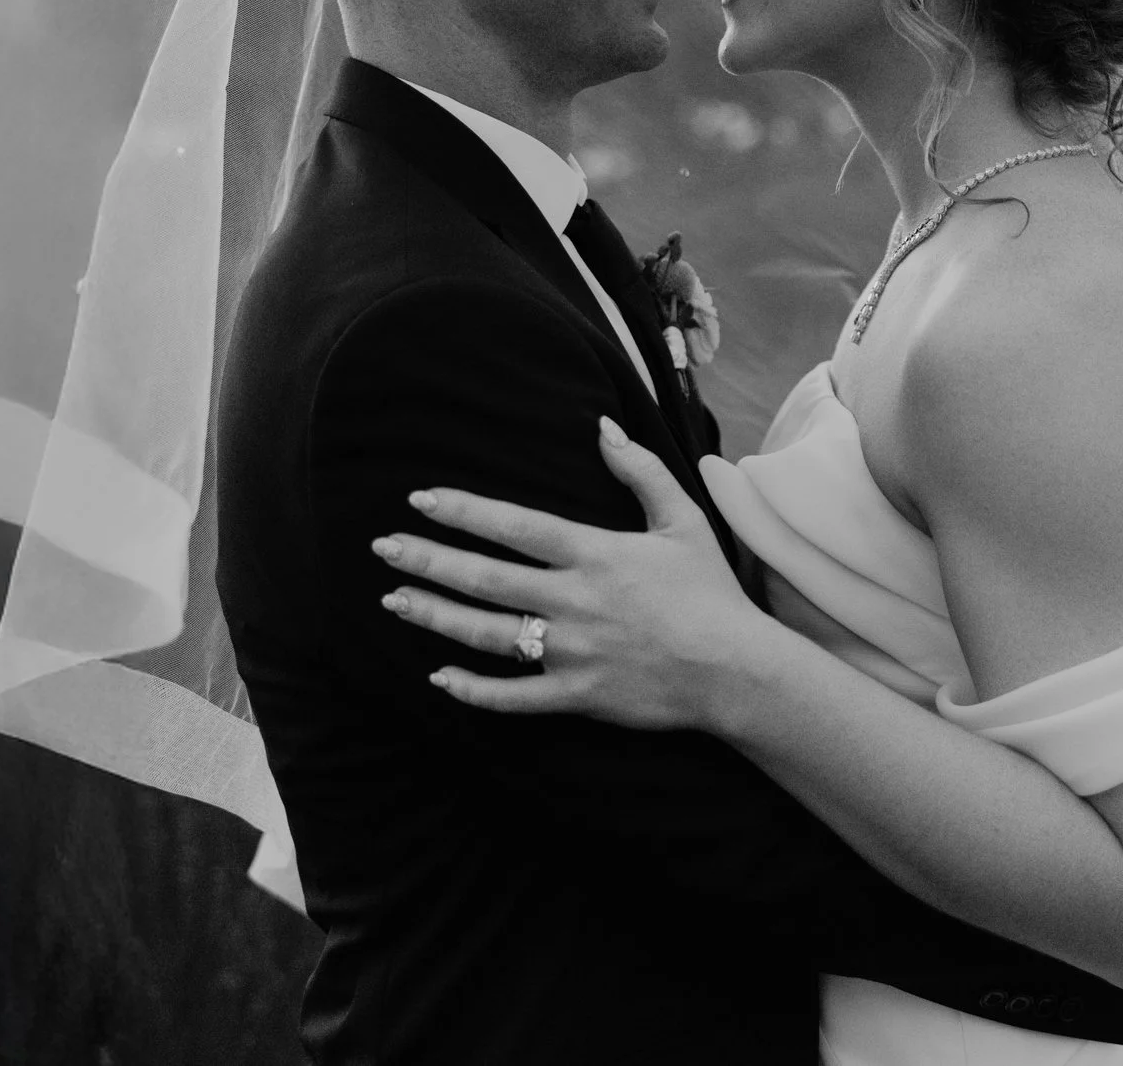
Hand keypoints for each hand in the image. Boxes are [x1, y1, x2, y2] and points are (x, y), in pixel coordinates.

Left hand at [374, 416, 771, 730]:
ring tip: (395, 601)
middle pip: (486, 578)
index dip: (465, 511)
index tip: (421, 499)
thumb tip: (602, 425)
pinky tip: (439, 679)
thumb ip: (640, 470)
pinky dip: (473, 690)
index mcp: (597, 553)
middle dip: (429, 560)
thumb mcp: (683, 520)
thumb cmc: (711, 592)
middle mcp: (576, 601)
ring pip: (487, 633)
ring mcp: (573, 652)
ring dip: (436, 616)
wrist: (736, 671)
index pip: (515, 527)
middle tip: (385, 548)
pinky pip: (513, 697)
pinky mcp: (578, 696)